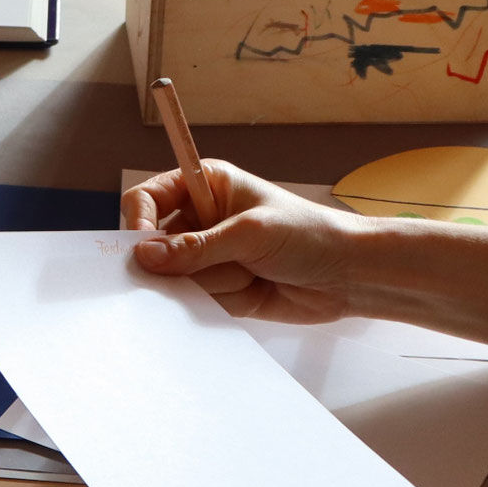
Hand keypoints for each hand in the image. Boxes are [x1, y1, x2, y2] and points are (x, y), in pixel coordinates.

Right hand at [123, 159, 370, 322]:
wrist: (348, 276)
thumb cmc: (309, 235)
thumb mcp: (250, 233)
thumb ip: (195, 247)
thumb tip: (144, 256)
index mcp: (205, 185)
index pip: (147, 198)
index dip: (138, 223)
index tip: (144, 251)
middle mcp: (200, 219)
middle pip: (153, 246)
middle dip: (180, 263)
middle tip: (212, 266)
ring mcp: (207, 257)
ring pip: (176, 279)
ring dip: (214, 282)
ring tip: (251, 274)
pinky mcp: (217, 288)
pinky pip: (195, 301)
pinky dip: (222, 301)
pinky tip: (252, 291)